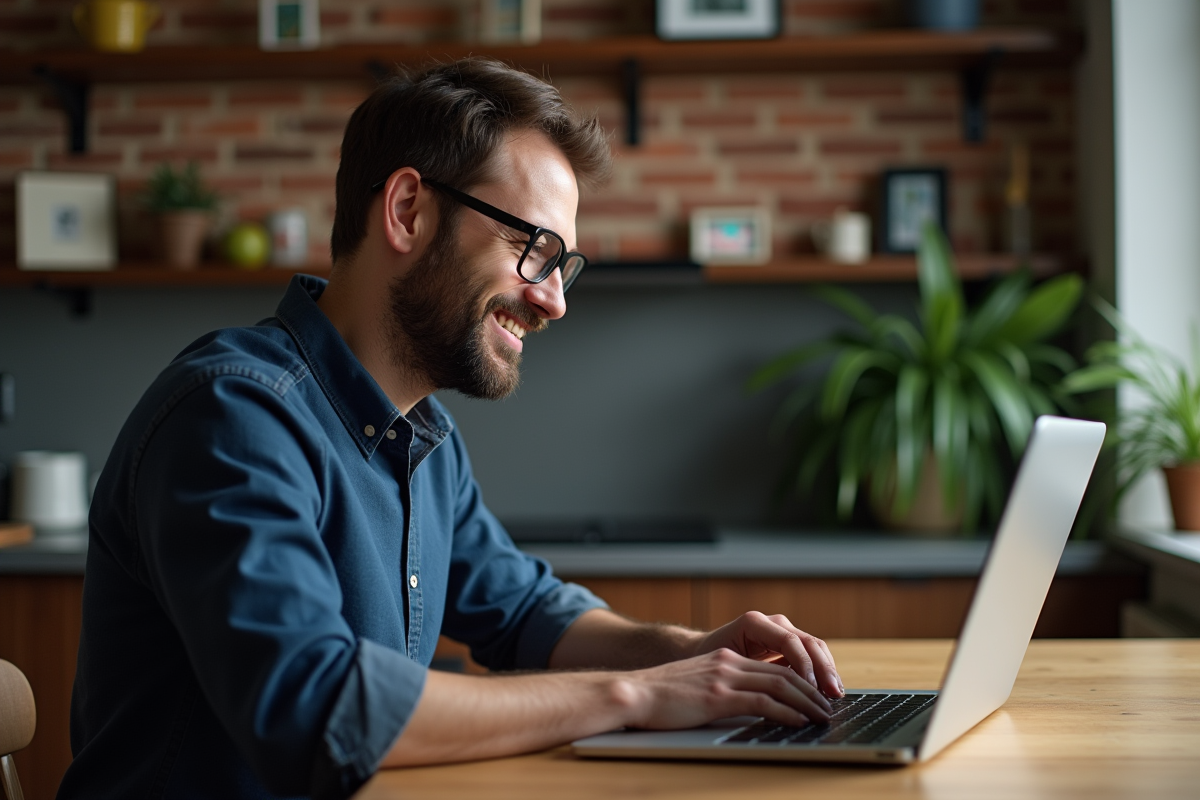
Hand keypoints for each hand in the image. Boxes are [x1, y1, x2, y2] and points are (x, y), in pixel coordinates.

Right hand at [620, 647, 832, 729]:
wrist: (633, 693)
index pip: (774, 666)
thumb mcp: (696, 686)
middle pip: (784, 672)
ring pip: (780, 684)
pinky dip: (787, 711)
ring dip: (807, 701)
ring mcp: (724, 677)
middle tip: (831, 707)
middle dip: (813, 690)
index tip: (818, 696)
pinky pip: (763, 701)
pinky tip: (799, 721)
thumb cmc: (659, 697)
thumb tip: (746, 707)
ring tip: (823, 716)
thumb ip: (721, 690)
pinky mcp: (718, 696)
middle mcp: (729, 663)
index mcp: (725, 659)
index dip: (801, 680)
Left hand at [692, 611, 843, 698]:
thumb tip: (774, 695)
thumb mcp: (725, 666)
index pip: (790, 642)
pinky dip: (822, 672)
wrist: (700, 651)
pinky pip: (811, 655)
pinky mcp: (788, 644)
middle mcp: (772, 623)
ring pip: (815, 648)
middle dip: (824, 669)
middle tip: (834, 694)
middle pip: (808, 643)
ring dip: (828, 671)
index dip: (804, 666)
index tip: (812, 688)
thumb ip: (748, 674)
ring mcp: (782, 631)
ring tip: (836, 694)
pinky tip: (829, 690)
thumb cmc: (709, 660)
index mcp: (754, 623)